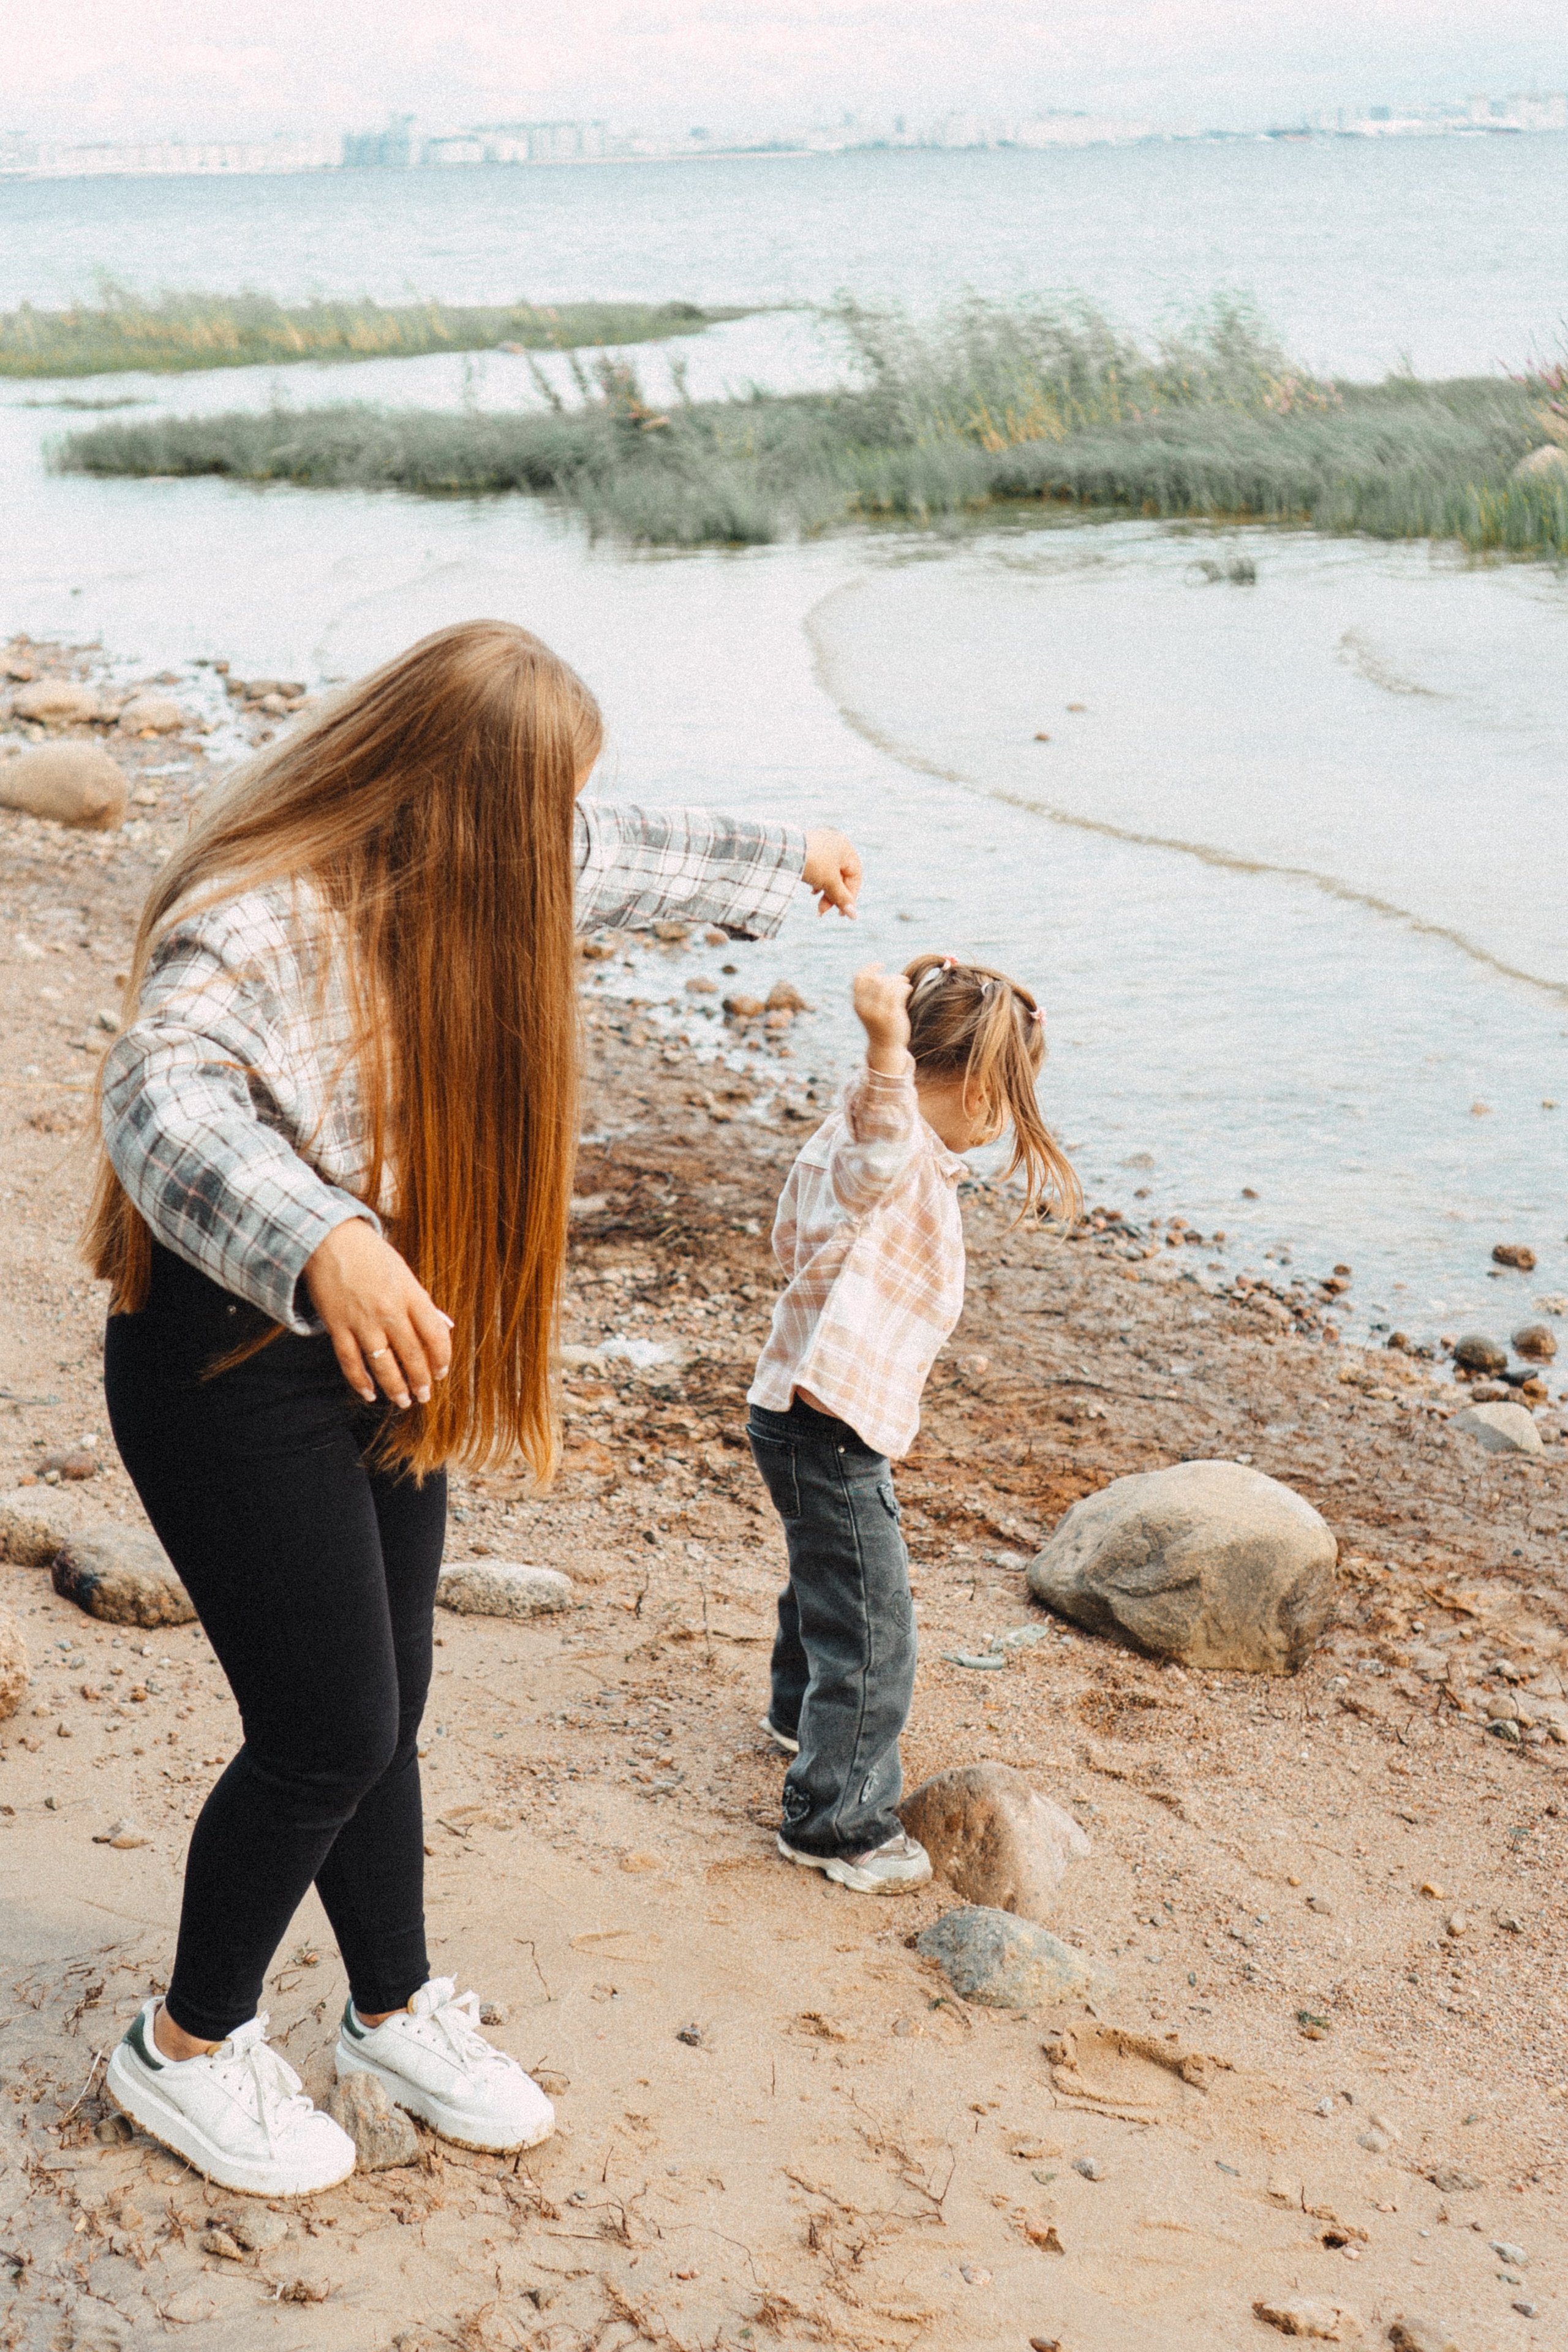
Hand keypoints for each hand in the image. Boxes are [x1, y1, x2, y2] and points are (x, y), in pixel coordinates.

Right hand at [303, 1218, 452, 1410]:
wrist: (328, 1238)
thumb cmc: (370, 1254)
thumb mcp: (404, 1272)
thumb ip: (423, 1302)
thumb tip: (446, 1326)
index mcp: (411, 1294)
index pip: (435, 1335)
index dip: (442, 1359)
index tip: (442, 1372)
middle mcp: (389, 1310)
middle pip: (412, 1355)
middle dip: (421, 1381)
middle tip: (425, 1396)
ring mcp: (362, 1320)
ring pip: (383, 1365)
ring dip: (396, 1388)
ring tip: (404, 1401)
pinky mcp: (337, 1326)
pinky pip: (351, 1361)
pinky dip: (360, 1382)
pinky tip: (370, 1394)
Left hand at [802, 828, 861, 918]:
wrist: (781, 850)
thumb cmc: (811, 863)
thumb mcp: (829, 882)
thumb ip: (842, 899)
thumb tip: (854, 916)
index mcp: (845, 846)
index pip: (855, 875)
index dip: (851, 895)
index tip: (841, 912)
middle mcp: (834, 842)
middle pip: (840, 875)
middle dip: (833, 895)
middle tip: (822, 911)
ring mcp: (819, 843)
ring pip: (828, 873)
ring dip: (824, 890)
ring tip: (815, 901)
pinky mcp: (806, 848)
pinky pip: (817, 868)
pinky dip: (816, 881)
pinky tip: (810, 891)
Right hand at [852, 963, 911, 1074]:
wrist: (886, 1047)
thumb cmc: (880, 1025)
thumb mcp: (870, 1009)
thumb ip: (871, 994)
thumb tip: (878, 975)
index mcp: (858, 1004)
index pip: (859, 979)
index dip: (870, 968)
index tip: (881, 965)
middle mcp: (866, 1008)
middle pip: (876, 980)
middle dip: (890, 977)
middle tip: (901, 979)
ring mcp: (878, 1012)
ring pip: (888, 984)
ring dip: (899, 980)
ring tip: (905, 983)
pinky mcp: (891, 1016)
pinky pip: (898, 992)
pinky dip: (905, 986)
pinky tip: (908, 989)